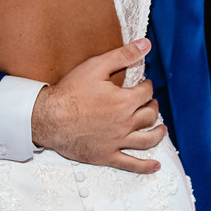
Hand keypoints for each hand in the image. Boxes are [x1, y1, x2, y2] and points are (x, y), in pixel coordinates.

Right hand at [31, 39, 165, 174]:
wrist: (49, 117)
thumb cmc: (70, 92)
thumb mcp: (96, 66)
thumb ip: (123, 55)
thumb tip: (146, 44)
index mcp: (125, 101)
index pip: (146, 92)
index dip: (147, 86)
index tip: (145, 84)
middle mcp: (125, 123)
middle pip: (149, 115)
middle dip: (153, 106)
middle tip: (151, 103)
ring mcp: (117, 141)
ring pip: (147, 140)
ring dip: (157, 133)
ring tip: (161, 129)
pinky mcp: (107, 155)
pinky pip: (131, 164)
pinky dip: (145, 166)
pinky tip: (155, 166)